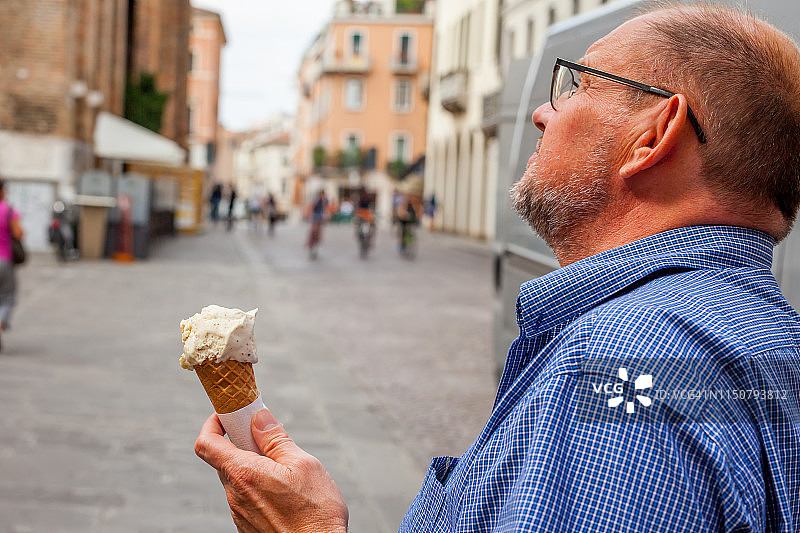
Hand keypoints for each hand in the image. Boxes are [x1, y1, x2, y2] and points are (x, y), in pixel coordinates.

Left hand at [195, 409, 348, 532]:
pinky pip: (248, 498)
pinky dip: (261, 487)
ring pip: (240, 480)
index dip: (214, 423)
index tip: (229, 414)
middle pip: (226, 459)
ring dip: (256, 468)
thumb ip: (276, 439)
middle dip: (244, 444)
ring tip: (287, 472)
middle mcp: (235, 496)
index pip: (207, 443)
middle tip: (270, 439)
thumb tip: (259, 418)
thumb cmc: (316, 513)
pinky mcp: (249, 527)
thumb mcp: (303, 465)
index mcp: (244, 474)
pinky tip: (287, 493)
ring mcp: (241, 514)